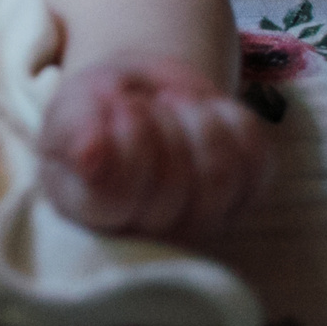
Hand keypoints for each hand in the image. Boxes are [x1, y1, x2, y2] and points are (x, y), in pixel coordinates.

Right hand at [38, 56, 272, 242]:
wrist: (139, 93)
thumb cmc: (97, 108)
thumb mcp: (71, 106)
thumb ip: (73, 129)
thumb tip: (91, 157)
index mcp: (95, 216)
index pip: (119, 197)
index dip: (126, 138)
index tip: (116, 108)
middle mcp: (149, 232)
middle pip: (172, 182)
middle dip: (159, 119)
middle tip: (141, 103)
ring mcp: (200, 217)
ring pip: (218, 173)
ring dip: (195, 117)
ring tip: (171, 104)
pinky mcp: (243, 193)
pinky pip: (254, 154)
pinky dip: (229, 115)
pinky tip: (202, 110)